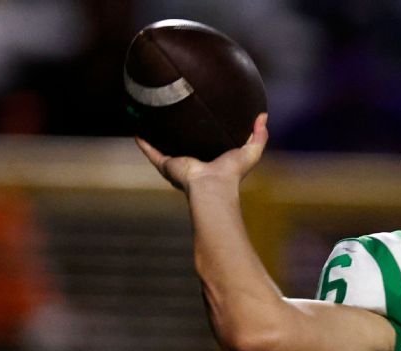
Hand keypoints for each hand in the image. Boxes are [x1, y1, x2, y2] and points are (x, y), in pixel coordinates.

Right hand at [135, 113, 268, 191]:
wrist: (212, 186)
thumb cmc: (232, 173)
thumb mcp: (250, 152)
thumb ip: (259, 136)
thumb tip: (264, 116)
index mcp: (210, 159)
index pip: (206, 144)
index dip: (204, 133)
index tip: (201, 119)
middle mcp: (193, 161)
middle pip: (183, 144)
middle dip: (178, 132)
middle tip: (173, 114)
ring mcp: (178, 163)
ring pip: (164, 147)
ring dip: (157, 136)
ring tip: (150, 118)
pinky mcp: (167, 165)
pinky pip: (151, 153)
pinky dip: (144, 144)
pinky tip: (136, 131)